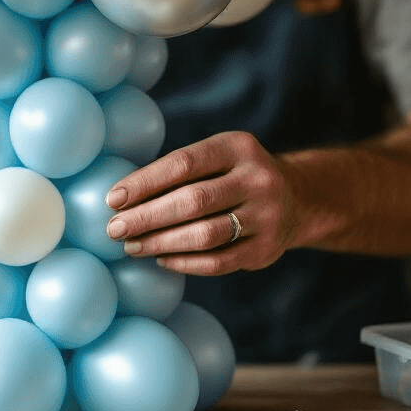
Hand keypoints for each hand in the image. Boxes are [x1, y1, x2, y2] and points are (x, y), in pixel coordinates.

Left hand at [104, 131, 301, 275]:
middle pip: (193, 201)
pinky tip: (160, 259)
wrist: (297, 199)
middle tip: (114, 229)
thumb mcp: (217, 156)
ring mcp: (266, 216)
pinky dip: (184, 263)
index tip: (113, 199)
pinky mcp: (266, 249)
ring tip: (131, 246)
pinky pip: (218, 262)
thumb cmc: (234, 175)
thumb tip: (121, 198)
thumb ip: (178, 171)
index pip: (184, 164)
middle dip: (146, 217)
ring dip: (161, 243)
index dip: (144, 182)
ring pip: (205, 235)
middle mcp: (257, 179)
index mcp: (238, 147)